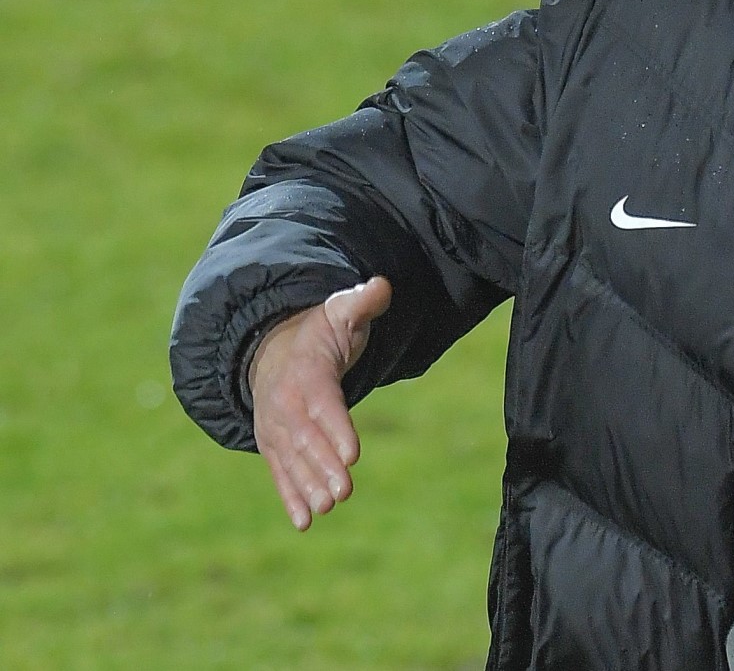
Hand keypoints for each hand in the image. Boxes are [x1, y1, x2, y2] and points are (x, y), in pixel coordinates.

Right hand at [248, 277, 391, 529]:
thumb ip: (362, 301)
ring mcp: (275, 429)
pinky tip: (304, 523)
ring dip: (308, 487)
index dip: (336, 429)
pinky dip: (290, 498)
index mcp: (305, 373)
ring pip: (291, 462)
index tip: (351, 455)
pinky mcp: (273, 447)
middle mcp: (285, 405)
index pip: (322, 403)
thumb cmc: (320, 332)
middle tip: (343, 492)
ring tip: (326, 509)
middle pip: (305, 440)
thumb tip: (382, 286)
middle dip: (322, 467)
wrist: (274, 349)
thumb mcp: (340, 311)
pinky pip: (280, 475)